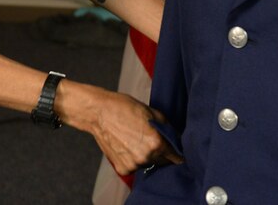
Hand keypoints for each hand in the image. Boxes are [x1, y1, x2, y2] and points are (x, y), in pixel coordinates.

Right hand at [57, 84, 182, 175]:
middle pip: (163, 162)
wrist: (98, 112)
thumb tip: (178, 138)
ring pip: (149, 164)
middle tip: (152, 139)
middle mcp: (146, 157)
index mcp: (156, 142)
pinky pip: (135, 167)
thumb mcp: (152, 112)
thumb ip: (168, 128)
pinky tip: (127, 145)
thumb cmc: (124, 108)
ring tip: (136, 139)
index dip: (178, 153)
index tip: (178, 150)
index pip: (176, 156)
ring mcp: (133, 165)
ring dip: (148, 156)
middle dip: (162, 153)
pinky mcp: (122, 169)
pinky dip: (134, 159)